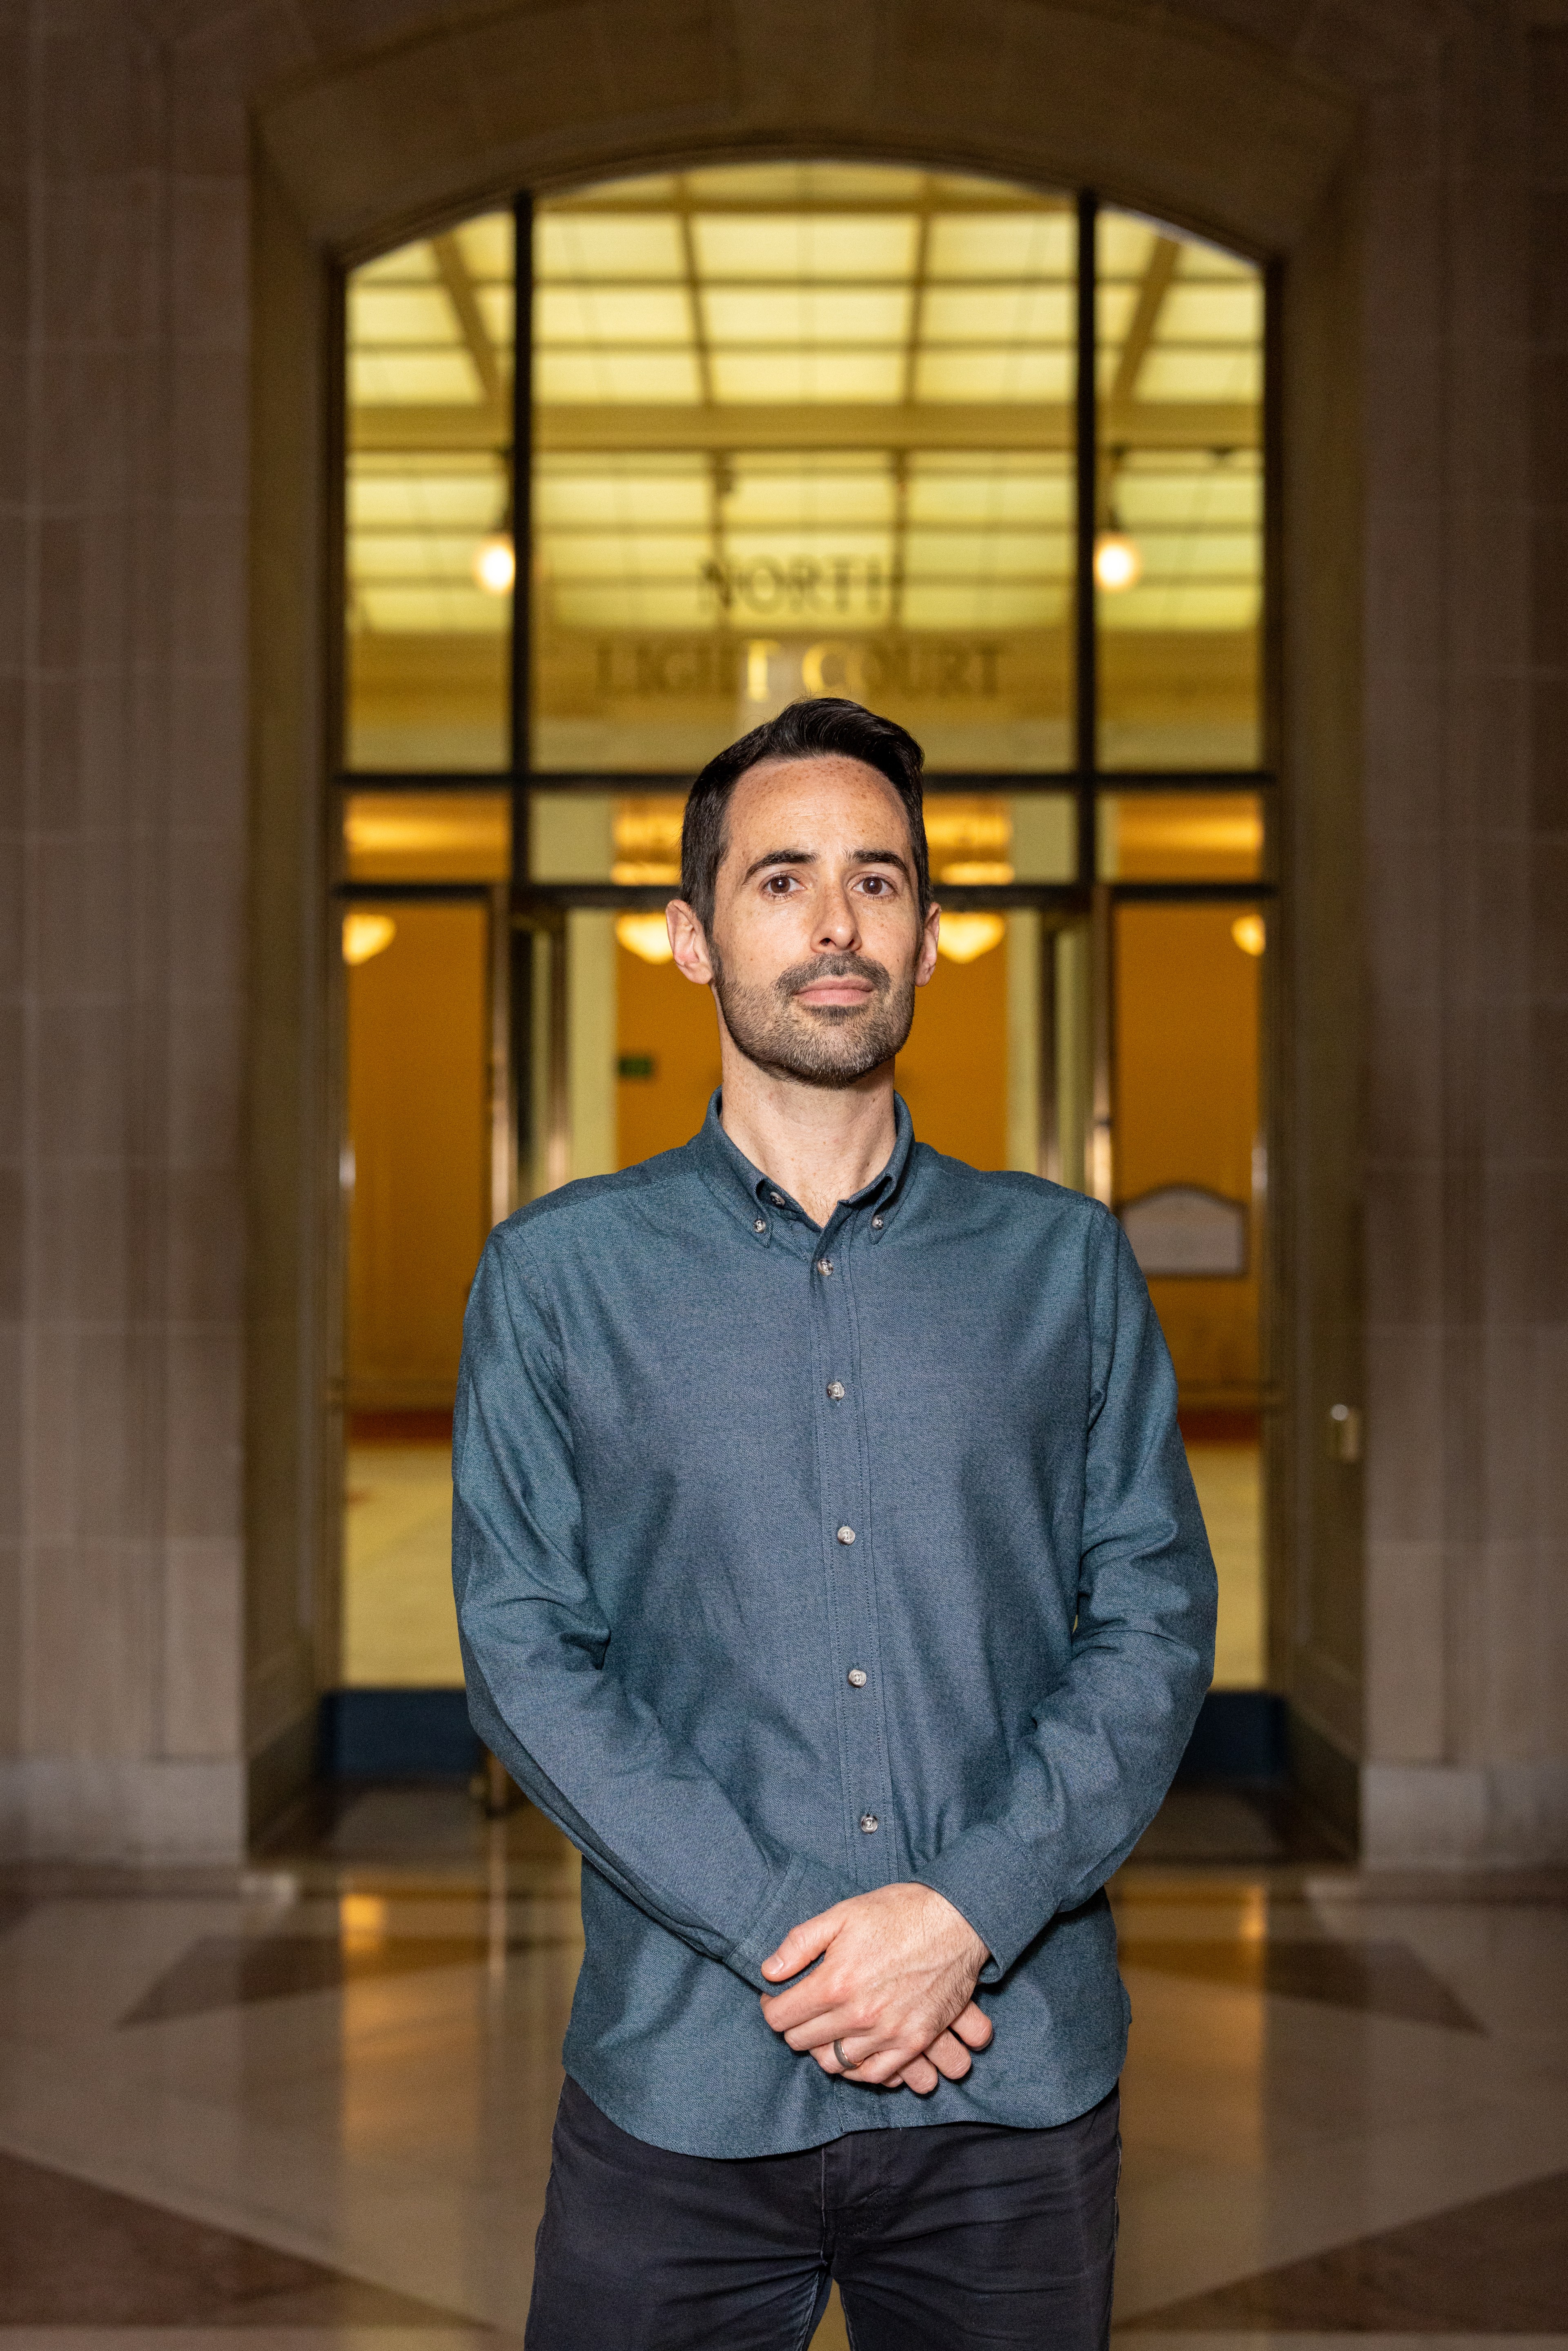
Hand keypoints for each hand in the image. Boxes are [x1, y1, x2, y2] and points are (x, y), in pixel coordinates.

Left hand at [759, 1883, 991, 2092]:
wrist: (957, 1920)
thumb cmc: (898, 1912)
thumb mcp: (842, 1914)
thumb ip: (800, 1943)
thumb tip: (768, 1971)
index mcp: (835, 1983)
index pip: (781, 2017)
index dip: (772, 2006)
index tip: (778, 1996)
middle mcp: (859, 2015)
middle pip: (803, 2042)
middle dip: (795, 2026)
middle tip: (801, 2009)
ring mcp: (888, 2033)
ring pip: (835, 2064)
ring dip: (823, 2048)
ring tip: (826, 2027)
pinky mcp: (914, 2041)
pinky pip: (875, 2075)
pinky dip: (858, 2068)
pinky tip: (854, 2049)